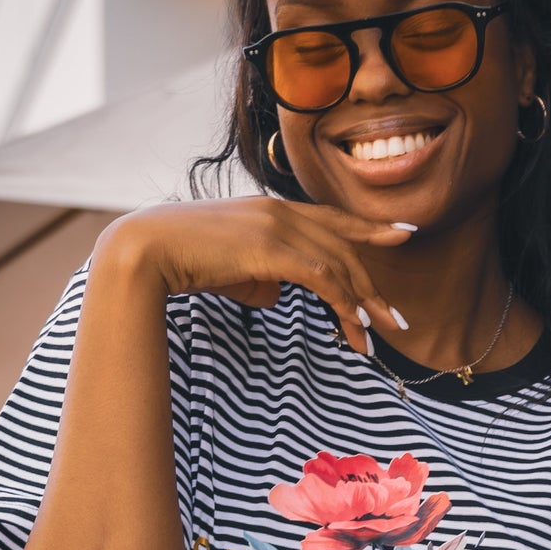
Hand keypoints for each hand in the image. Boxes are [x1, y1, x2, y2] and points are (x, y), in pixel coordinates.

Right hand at [101, 195, 413, 354]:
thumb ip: (260, 278)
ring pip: (338, 266)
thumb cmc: (182, 260)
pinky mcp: (270, 248)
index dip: (369, 228)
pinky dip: (343, 302)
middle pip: (343, 248)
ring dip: (362, 306)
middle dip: (373, 287)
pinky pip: (321, 278)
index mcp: (274, 210)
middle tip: (398, 321)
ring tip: (378, 338)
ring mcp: (277, 226)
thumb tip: (278, 296)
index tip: (403, 234)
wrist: (147, 249)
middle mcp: (281, 212)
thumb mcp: (232, 269)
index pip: (333, 218)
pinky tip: (355, 326)